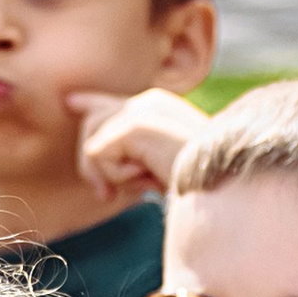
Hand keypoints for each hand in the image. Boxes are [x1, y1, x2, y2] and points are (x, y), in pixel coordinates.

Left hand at [69, 87, 211, 207]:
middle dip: (95, 165)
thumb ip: (130, 154)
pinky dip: (119, 177)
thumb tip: (95, 149)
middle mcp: (148, 102)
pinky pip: (97, 154)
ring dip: (111, 174)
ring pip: (90, 141)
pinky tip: (148, 178)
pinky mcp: (133, 125)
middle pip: (92, 123)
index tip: (72, 103)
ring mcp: (141, 110)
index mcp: (159, 108)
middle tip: (113, 195)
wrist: (225, 189)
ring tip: (143, 182)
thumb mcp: (159, 168)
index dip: (89, 103)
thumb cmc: (198, 187)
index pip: (111, 102)